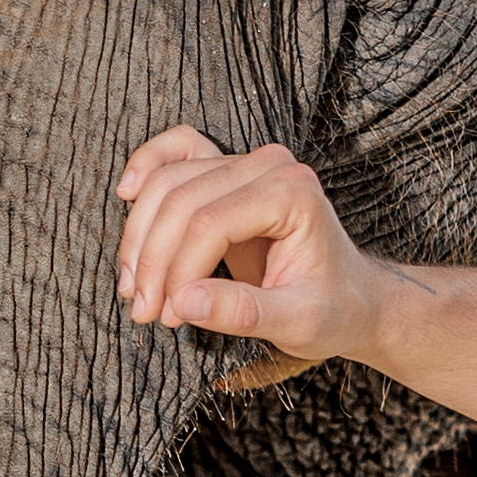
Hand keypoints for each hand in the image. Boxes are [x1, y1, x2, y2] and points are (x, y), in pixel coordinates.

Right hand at [114, 128, 381, 376]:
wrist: (350, 297)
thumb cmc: (330, 310)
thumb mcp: (296, 323)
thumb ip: (243, 313)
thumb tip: (183, 303)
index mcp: (294, 194)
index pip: (210, 224)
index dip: (178, 272)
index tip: (169, 316)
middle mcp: (269, 166)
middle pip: (181, 200)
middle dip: (153, 260)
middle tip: (143, 312)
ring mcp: (246, 163)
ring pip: (167, 183)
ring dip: (140, 237)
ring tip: (135, 291)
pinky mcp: (228, 170)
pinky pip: (176, 152)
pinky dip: (146, 169)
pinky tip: (127, 194)